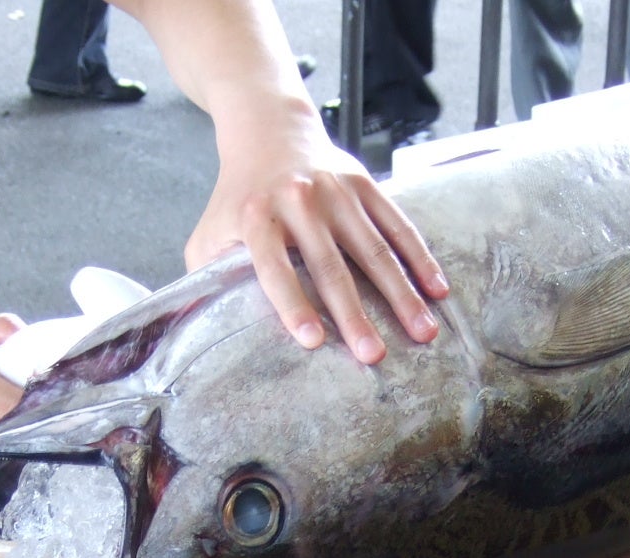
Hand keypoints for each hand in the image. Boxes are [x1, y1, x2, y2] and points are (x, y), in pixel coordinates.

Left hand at [184, 100, 448, 365]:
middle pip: (330, 265)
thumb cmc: (237, 198)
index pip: (273, 265)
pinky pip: (397, 224)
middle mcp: (298, 200)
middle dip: (354, 313)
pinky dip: (419, 257)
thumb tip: (191, 333)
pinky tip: (438, 290)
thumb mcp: (209, 233)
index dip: (291, 303)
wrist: (268, 128)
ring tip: (422, 333)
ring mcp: (335, 190)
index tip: (312, 341)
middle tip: (374, 356)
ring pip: (373, 248)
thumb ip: (204, 280)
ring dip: (400, 293)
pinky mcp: (364, 182)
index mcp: (256, 215)